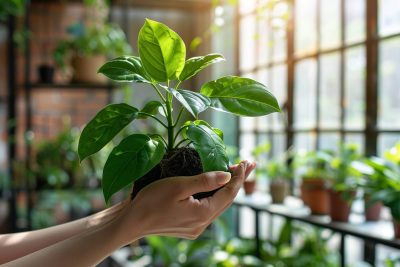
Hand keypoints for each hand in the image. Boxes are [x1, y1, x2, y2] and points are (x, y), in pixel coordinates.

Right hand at [116, 160, 255, 242]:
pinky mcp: (189, 226)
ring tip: (238, 173)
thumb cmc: (151, 200)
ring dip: (228, 188)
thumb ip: (205, 181)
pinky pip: (209, 209)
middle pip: (227, 199)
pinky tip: (218, 187)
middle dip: (238, 181)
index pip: (229, 192)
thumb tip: (228, 175)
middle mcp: (203, 223)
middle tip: (249, 165)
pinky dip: (216, 196)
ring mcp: (196, 227)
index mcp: (203, 213)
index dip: (239, 177)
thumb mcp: (178, 185)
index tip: (246, 162)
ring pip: (219, 205)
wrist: (132, 221)